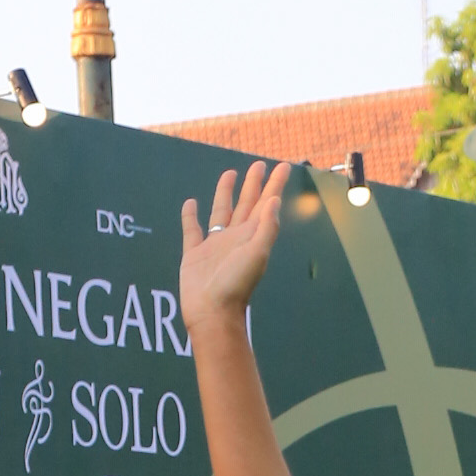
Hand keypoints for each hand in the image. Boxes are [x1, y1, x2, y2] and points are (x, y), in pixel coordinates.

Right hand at [178, 160, 291, 348]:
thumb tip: (274, 199)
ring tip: (230, 173)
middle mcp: (236, 237)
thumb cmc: (236, 285)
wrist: (212, 312)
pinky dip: (191, 216)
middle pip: (247, 203)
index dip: (275, 185)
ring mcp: (215, 245)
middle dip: (254, 184)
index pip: (267, 204)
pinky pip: (192, 230)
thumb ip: (266, 227)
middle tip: (259, 164)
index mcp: (253, 236)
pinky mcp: (194, 254)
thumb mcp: (257, 254)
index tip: (284, 166)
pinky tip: (191, 203)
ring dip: (225, 192)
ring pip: (221, 211)